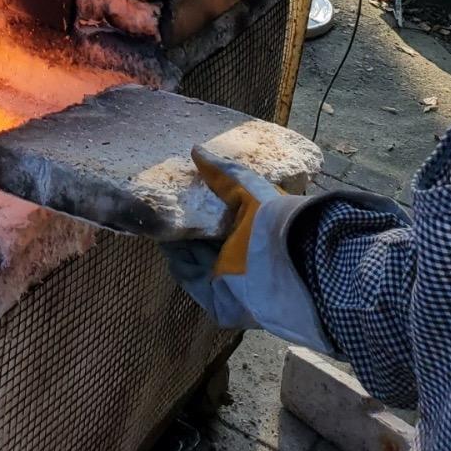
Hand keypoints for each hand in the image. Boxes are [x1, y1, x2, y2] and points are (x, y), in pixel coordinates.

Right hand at [159, 147, 333, 347]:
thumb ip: (222, 173)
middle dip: (184, 228)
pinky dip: (178, 264)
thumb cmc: (272, 220)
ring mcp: (230, 282)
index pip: (218, 222)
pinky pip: (192, 281)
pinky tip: (166, 244)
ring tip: (158, 223)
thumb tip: (195, 150)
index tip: (177, 195)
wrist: (292, 260)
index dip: (198, 209)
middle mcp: (240, 258)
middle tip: (162, 210)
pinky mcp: (220, 301)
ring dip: (177, 245)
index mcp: (250, 233)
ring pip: (194, 262)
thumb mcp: (247, 188)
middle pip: (203, 243)